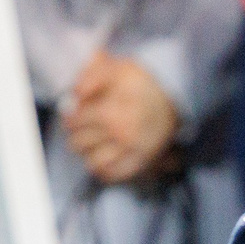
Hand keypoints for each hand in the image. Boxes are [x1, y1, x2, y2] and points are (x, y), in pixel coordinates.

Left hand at [62, 51, 181, 185]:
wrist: (175, 99)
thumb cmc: (141, 84)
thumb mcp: (118, 69)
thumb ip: (93, 75)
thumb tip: (75, 92)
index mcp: (111, 112)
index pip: (74, 122)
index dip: (69, 117)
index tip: (74, 114)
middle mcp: (121, 135)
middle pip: (78, 144)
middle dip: (77, 134)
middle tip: (83, 128)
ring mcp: (131, 151)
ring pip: (92, 162)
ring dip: (88, 152)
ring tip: (92, 142)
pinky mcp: (140, 162)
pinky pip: (111, 174)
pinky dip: (103, 169)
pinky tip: (102, 157)